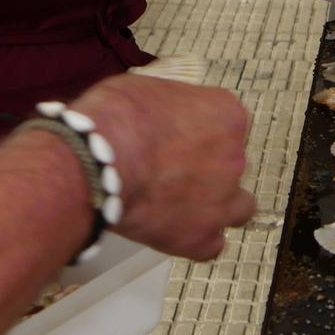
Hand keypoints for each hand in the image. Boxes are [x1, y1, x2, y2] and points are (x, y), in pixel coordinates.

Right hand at [69, 74, 253, 260]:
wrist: (95, 164)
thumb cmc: (114, 121)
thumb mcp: (148, 88)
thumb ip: (172, 106)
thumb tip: (164, 113)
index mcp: (227, 114)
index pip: (230, 124)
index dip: (203, 131)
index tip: (183, 136)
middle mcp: (235, 157)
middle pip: (233, 163)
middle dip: (210, 167)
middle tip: (176, 168)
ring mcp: (222, 200)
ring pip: (240, 207)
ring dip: (220, 206)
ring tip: (187, 204)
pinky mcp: (200, 237)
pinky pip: (213, 245)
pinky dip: (198, 239)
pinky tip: (177, 230)